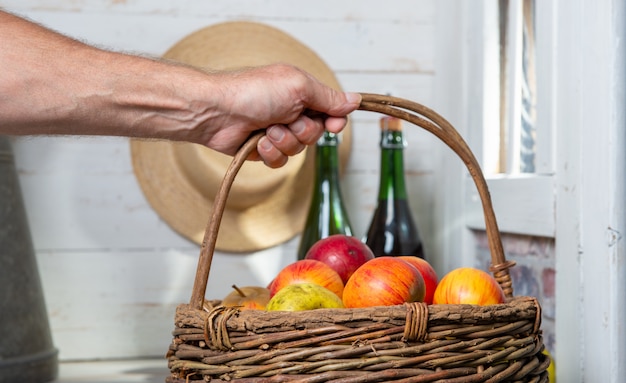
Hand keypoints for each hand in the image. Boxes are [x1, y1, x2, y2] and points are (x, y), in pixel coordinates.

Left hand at [195, 64, 360, 167]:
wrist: (218, 112)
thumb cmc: (253, 92)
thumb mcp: (299, 87)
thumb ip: (328, 97)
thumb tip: (355, 100)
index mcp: (302, 93)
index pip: (331, 112)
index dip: (334, 121)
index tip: (332, 124)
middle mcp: (291, 111)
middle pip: (316, 134)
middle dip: (302, 131)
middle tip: (286, 120)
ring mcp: (277, 131)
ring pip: (298, 150)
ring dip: (283, 142)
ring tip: (266, 130)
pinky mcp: (264, 149)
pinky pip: (280, 161)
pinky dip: (270, 153)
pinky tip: (257, 142)